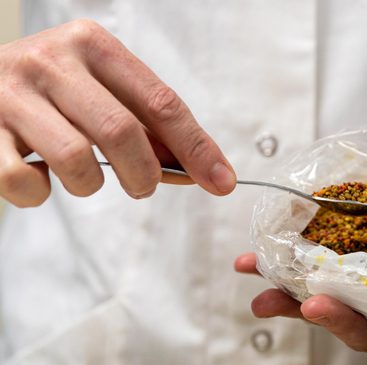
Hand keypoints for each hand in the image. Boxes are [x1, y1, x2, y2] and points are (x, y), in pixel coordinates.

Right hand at [0, 19, 235, 206]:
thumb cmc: (49, 92)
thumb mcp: (99, 90)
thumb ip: (147, 126)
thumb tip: (203, 170)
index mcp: (92, 45)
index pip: (162, 103)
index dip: (197, 148)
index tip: (222, 182)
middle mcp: (51, 61)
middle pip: (122, 132)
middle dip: (144, 175)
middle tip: (141, 187)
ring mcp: (10, 92)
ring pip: (75, 159)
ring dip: (90, 185)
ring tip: (83, 178)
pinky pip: (23, 181)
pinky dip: (39, 194)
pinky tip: (38, 176)